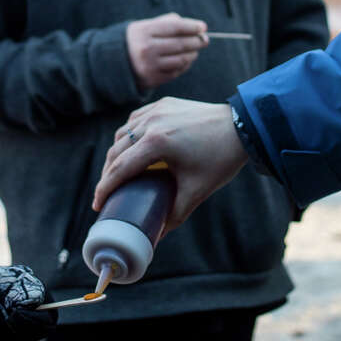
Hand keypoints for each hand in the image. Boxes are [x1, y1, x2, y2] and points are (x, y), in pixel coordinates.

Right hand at [93, 97, 247, 232]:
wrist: (243, 127)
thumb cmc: (221, 159)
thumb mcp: (196, 191)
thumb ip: (174, 216)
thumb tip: (157, 237)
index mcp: (156, 143)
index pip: (120, 169)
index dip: (105, 189)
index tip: (97, 205)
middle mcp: (151, 123)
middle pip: (116, 151)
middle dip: (107, 174)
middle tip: (107, 193)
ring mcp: (157, 110)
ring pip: (124, 133)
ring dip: (117, 153)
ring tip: (118, 172)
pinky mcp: (164, 103)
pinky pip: (136, 119)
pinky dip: (129, 134)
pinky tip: (133, 146)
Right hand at [125, 13, 208, 89]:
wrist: (115, 63)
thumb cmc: (137, 40)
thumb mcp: (145, 26)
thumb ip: (167, 22)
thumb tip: (194, 26)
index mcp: (144, 32)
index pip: (175, 27)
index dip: (192, 27)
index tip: (203, 27)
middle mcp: (147, 49)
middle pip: (181, 44)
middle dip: (197, 41)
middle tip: (204, 39)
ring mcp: (150, 66)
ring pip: (182, 59)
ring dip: (193, 54)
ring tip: (195, 50)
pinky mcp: (153, 79)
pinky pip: (177, 71)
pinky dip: (185, 65)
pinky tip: (186, 60)